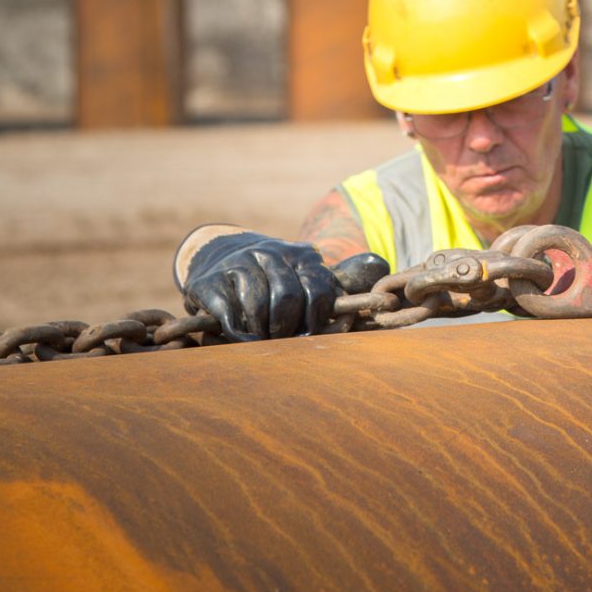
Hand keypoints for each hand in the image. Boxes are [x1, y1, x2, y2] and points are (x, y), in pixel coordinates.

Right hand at [177, 226, 388, 339]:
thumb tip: (381, 266)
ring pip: (258, 307)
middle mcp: (270, 252)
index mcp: (301, 255)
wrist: (221, 261)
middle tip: (283, 338)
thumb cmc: (275, 280)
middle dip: (288, 327)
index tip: (311, 335)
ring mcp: (238, 263)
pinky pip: (229, 313)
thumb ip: (340, 278)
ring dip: (261, 332)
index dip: (318, 320)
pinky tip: (240, 336)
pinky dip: (237, 333)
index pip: (319, 289)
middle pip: (288, 298)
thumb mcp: (306, 275)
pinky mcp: (210, 280)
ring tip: (261, 338)